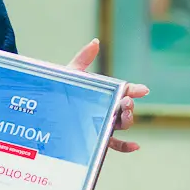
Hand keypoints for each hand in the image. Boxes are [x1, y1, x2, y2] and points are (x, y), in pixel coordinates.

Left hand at [66, 38, 148, 152]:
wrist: (45, 109)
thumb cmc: (60, 91)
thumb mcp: (72, 74)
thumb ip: (83, 58)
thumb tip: (96, 41)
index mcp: (104, 94)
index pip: (124, 91)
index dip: (134, 90)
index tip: (143, 90)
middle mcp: (107, 109)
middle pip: (125, 109)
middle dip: (130, 105)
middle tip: (126, 102)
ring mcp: (103, 124)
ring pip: (122, 125)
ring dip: (129, 120)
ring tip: (126, 116)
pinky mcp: (97, 139)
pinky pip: (114, 145)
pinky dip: (126, 147)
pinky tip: (135, 146)